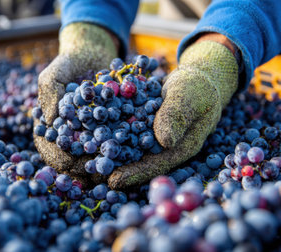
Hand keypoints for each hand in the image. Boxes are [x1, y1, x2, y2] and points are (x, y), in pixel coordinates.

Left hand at [36, 29, 238, 188]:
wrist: (197, 77)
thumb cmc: (197, 88)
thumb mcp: (188, 98)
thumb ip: (176, 117)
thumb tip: (163, 141)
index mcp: (178, 148)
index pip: (155, 166)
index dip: (134, 174)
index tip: (114, 180)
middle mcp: (162, 147)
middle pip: (136, 162)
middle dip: (114, 168)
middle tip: (90, 174)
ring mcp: (151, 136)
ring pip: (127, 148)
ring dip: (106, 152)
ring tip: (82, 158)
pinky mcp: (142, 124)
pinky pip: (123, 130)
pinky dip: (107, 131)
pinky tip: (87, 131)